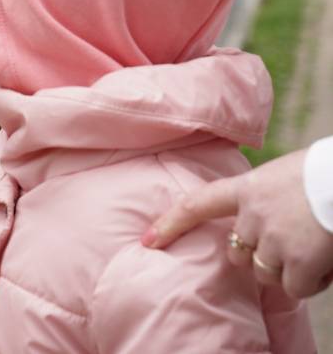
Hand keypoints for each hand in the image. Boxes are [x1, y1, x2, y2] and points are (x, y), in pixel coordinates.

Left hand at [143, 147, 332, 298]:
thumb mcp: (285, 175)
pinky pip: (296, 289)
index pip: (197, 204)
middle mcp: (254, 214)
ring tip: (314, 252)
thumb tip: (264, 220)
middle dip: (256, 256)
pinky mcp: (299, 262)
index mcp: (248, 188)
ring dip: (288, 272)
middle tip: (289, 245)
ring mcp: (274, 239)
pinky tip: (326, 265)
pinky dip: (313, 284)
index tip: (148, 240)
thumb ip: (266, 197)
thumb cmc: (328, 174)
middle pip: (236, 253)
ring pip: (265, 274)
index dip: (171, 223)